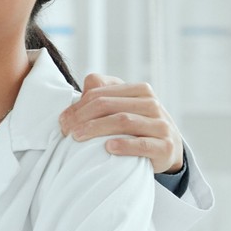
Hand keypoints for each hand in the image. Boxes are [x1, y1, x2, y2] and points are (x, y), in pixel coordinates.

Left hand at [58, 73, 183, 174]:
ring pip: (124, 121)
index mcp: (139, 91)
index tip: (63, 121)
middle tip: (66, 130)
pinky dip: (124, 145)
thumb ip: (105, 92)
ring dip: (96, 129)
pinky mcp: (165, 146)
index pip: (101, 93)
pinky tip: (108, 148)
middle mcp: (151, 104)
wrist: (167, 149)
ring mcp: (161, 125)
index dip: (78, 106)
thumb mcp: (123, 107)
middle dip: (82, 117)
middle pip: (109, 105)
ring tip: (77, 138)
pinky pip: (143, 144)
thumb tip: (88, 81)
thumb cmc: (137, 127)